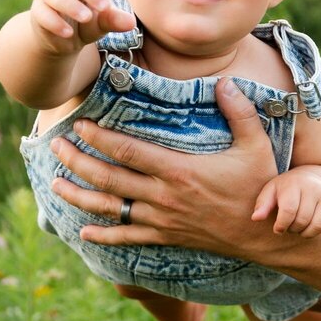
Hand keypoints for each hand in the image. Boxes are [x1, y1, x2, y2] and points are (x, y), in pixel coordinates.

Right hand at [30, 0, 135, 54]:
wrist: (62, 40)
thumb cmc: (87, 23)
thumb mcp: (103, 22)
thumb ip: (114, 19)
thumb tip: (131, 22)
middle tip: (104, 6)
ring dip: (71, 5)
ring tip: (86, 17)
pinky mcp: (38, 10)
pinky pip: (43, 12)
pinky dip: (55, 22)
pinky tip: (68, 33)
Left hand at [49, 75, 283, 255]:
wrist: (264, 236)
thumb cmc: (261, 187)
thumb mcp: (257, 146)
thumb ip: (239, 113)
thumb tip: (225, 82)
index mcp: (179, 171)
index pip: (128, 151)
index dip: (100, 137)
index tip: (80, 124)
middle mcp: (164, 197)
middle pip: (109, 178)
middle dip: (78, 161)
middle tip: (56, 146)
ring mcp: (162, 220)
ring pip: (111, 209)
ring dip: (80, 196)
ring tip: (56, 184)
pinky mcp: (167, 237)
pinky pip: (128, 239)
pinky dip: (104, 237)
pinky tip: (83, 233)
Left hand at [252, 168, 320, 239]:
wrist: (309, 178)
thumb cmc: (285, 189)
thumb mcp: (271, 191)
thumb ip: (262, 204)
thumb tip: (256, 218)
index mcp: (294, 185)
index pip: (289, 210)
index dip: (281, 225)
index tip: (278, 229)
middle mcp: (313, 190)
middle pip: (302, 220)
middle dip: (293, 229)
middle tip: (289, 227)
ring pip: (318, 225)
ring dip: (307, 234)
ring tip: (300, 229)